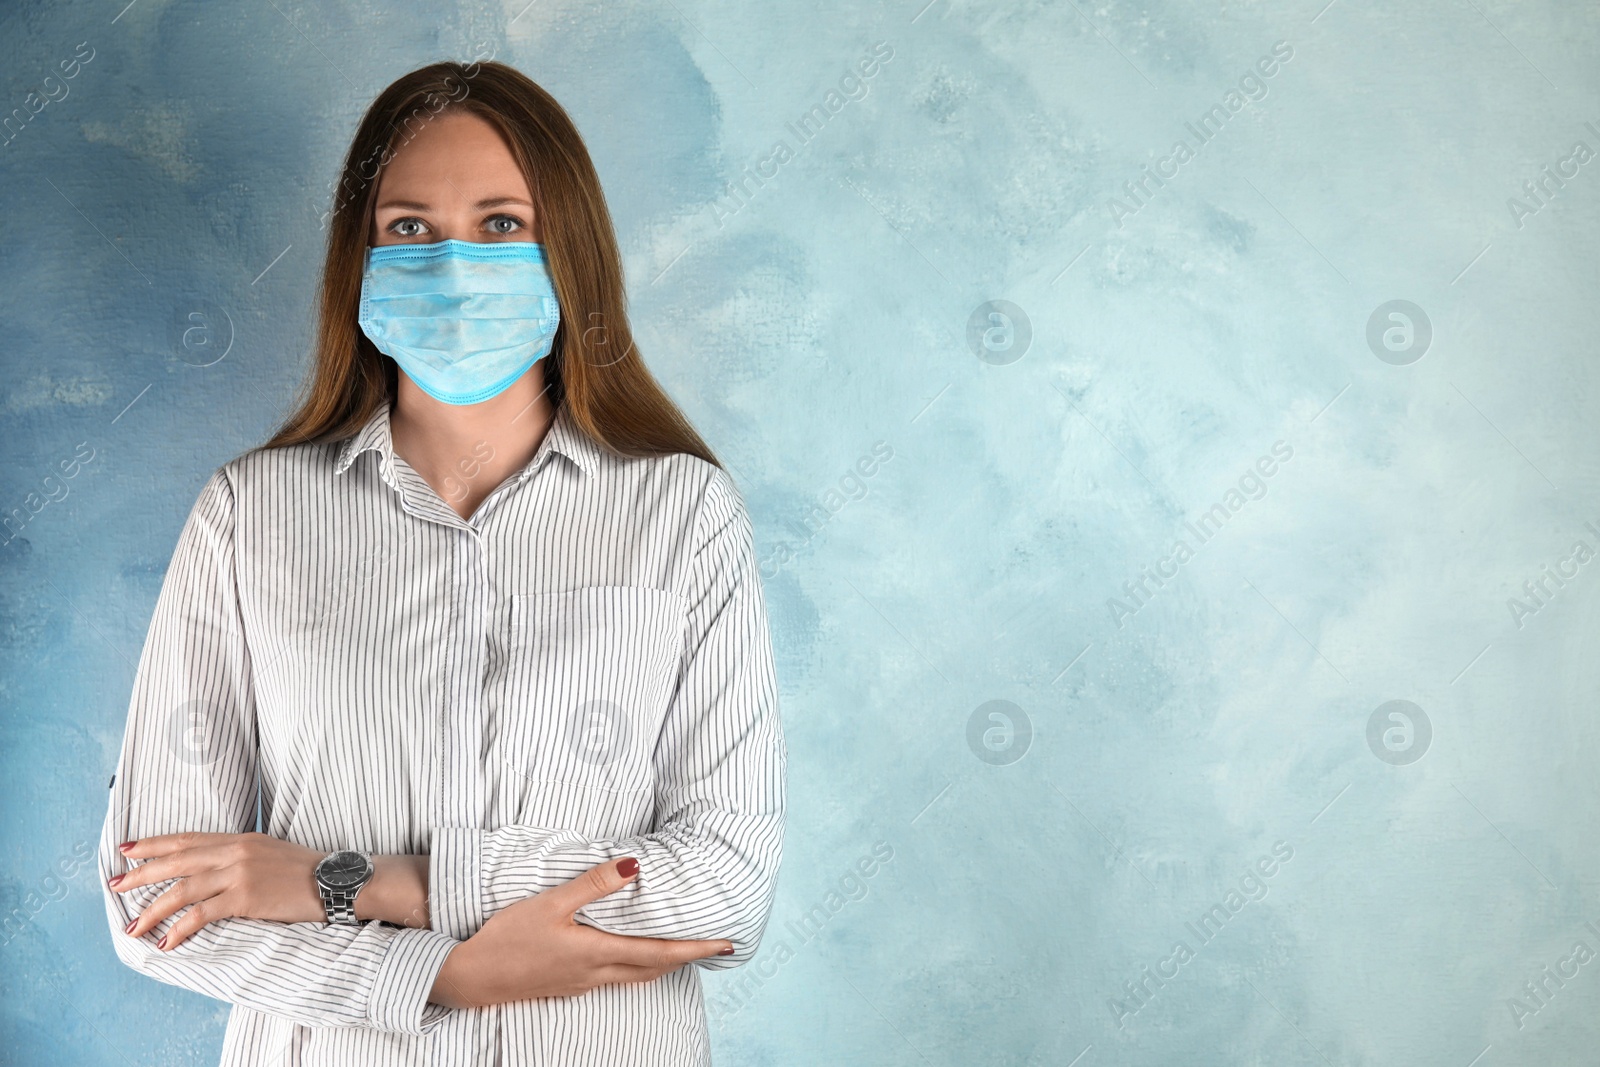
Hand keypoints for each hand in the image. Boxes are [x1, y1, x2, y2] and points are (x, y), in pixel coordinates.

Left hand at [111, 831, 324, 949]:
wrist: (337, 881)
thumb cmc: (307, 872)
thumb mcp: (270, 853)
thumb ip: (241, 858)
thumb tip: (216, 871)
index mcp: (240, 839)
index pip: (187, 839)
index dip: (155, 844)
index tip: (128, 850)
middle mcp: (235, 852)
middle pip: (177, 861)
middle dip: (141, 873)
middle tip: (114, 884)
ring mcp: (239, 873)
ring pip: (182, 889)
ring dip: (153, 909)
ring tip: (132, 926)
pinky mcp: (246, 897)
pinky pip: (202, 914)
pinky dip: (180, 929)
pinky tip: (166, 942)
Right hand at [430, 857, 733, 1008]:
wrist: (470, 977)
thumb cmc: (506, 938)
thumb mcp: (549, 903)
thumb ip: (593, 884)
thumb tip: (635, 866)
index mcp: (597, 953)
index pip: (660, 952)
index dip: (695, 947)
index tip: (725, 944)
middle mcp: (596, 973)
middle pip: (654, 967)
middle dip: (687, 957)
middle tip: (715, 946)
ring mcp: (582, 983)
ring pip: (636, 976)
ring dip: (664, 964)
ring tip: (684, 951)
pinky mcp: (568, 985)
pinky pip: (616, 978)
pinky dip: (638, 968)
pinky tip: (634, 959)